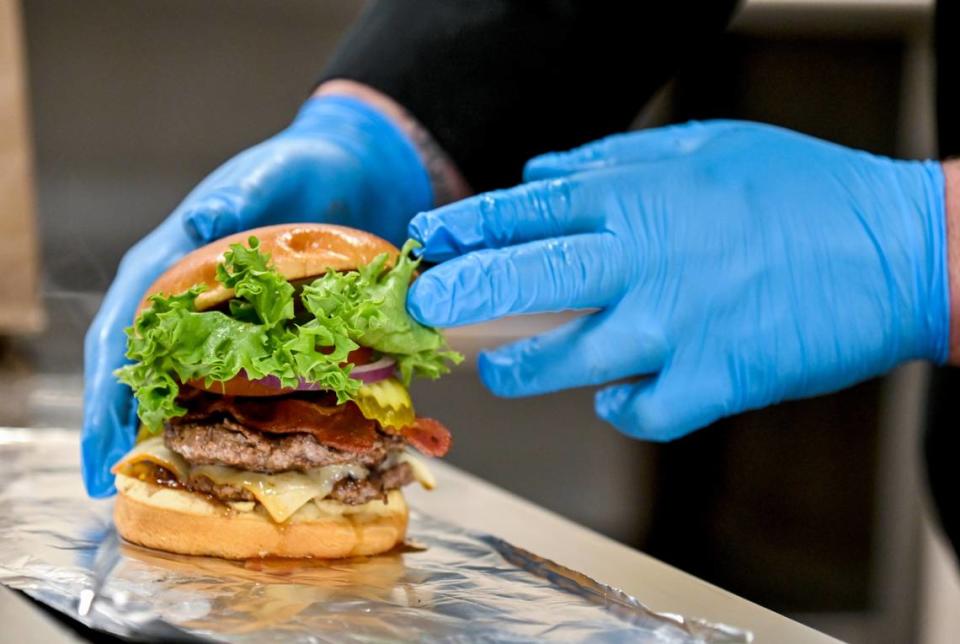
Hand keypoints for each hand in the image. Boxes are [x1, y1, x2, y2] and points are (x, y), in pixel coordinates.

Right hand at [83, 95, 430, 496]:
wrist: (356, 171)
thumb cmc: (301, 167)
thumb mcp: (267, 175)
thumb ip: (234, 198)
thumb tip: (199, 222)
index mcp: (173, 259)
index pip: (125, 329)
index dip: (110, 388)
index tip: (105, 441)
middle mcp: (189, 295)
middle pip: (142, 365)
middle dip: (125, 421)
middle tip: (111, 480)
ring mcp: (228, 314)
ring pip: (186, 377)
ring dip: (172, 425)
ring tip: (164, 477)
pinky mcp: (268, 326)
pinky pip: (244, 376)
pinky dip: (233, 412)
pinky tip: (233, 448)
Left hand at [407, 121, 948, 439]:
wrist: (901, 250)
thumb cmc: (802, 190)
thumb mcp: (704, 146)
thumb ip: (611, 160)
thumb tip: (539, 173)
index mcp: (643, 197)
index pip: (528, 210)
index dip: (467, 227)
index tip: (426, 242)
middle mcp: (648, 261)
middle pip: (529, 279)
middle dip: (462, 295)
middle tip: (422, 310)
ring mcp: (678, 326)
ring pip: (569, 359)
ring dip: (523, 368)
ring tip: (500, 368)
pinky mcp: (715, 381)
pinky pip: (642, 411)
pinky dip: (625, 406)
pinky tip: (625, 394)